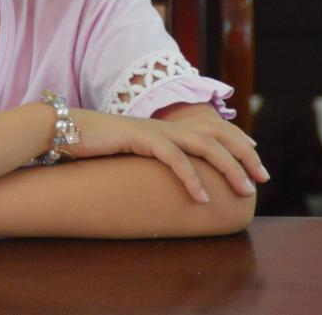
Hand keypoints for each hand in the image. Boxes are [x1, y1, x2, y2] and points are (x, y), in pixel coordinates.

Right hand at [65, 107, 268, 204]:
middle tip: (264, 177)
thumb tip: (151, 179)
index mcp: (160, 127)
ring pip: (203, 145)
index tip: (254, 153)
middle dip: (244, 154)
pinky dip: (191, 178)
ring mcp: (151, 130)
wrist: (57, 128)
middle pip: (215, 134)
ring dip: (229, 167)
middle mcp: (161, 125)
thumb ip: (140, 160)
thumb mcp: (120, 153)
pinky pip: (173, 158)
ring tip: (245, 189)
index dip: (234, 137)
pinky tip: (202, 198)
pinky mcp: (138, 138)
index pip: (206, 128)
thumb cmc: (84, 144)